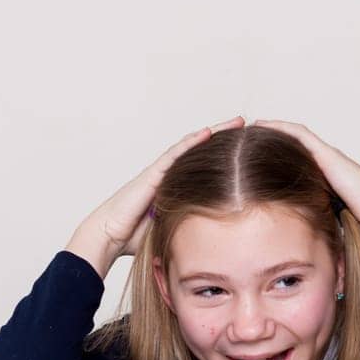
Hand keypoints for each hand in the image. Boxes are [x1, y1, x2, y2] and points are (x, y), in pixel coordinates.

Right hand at [67, 117, 244, 276]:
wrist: (110, 236)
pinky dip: (191, 143)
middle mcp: (170, 174)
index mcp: (177, 186)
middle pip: (201, 151)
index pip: (205, 165)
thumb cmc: (137, 237)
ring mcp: (160, 172)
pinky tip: (208, 133)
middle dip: (225, 137)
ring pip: (191, 146)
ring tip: (236, 122)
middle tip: (248, 126)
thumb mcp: (176, 229)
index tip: (249, 148)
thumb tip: (222, 237)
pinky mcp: (152, 174)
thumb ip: (193, 225)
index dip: (225, 155)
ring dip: (214, 133)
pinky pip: (175, 154)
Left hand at [254, 120, 359, 242]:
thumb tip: (301, 249)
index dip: (276, 160)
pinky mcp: (325, 153)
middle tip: (246, 141)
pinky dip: (279, 127)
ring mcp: (327, 156)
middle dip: (270, 142)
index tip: (253, 163)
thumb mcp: (329, 223)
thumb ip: (315, 225)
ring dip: (272, 130)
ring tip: (249, 129)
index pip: (297, 164)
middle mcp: (326, 163)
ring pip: (294, 136)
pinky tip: (260, 126)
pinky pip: (297, 134)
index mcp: (326, 180)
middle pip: (293, 147)